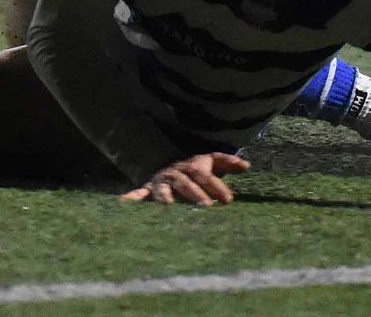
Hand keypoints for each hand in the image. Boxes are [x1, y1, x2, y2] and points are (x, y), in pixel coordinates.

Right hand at [120, 152, 250, 206]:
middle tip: (206, 207)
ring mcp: (161, 181)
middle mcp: (176, 172)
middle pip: (186, 181)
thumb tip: (247, 165)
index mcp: (193, 166)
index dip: (217, 186)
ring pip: (163, 188)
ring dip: (166, 196)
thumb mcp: (210, 162)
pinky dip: (132, 198)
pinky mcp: (148, 188)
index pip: (206, 175)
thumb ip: (227, 163)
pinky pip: (139, 193)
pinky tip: (123, 204)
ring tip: (168, 206)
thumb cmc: (194, 169)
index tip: (229, 200)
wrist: (167, 165)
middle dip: (196, 193)